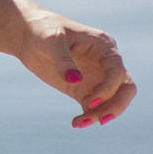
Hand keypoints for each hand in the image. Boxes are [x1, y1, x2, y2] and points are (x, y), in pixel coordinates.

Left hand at [20, 13, 135, 128]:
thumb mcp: (51, 40)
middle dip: (117, 105)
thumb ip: (64, 59)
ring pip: (112, 100)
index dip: (108, 88)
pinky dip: (89, 116)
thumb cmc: (42, 30)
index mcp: (104, 47)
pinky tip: (76, 123)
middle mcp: (106, 64)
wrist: (27, 36)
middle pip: (125, 88)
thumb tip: (75, 81)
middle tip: (100, 120)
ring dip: (102, 114)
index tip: (91, 102)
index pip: (117, 72)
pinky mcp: (83, 89)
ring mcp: (96, 77)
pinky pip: (94, 106)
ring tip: (80, 123)